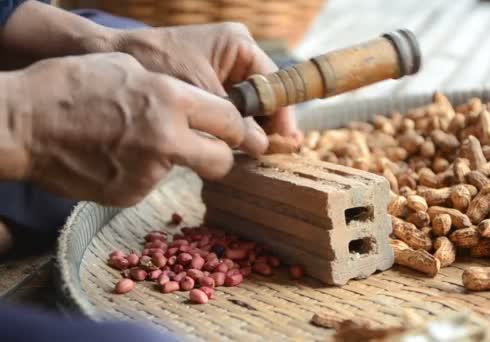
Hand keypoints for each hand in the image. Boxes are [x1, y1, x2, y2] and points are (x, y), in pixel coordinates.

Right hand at [9, 53, 261, 205]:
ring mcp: (149, 172)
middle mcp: (168, 139)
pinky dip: (140, 174)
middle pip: (222, 161)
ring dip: (172, 161)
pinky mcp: (129, 195)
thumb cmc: (70, 86)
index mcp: (172, 100)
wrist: (22, 124)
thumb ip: (170, 91)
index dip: (242, 130)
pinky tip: (114, 158)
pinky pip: (149, 185)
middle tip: (214, 152)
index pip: (232, 122)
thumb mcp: (128, 68)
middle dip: (223, 158)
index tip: (246, 136)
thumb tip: (194, 107)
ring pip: (184, 173)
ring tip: (134, 144)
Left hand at [110, 23, 301, 142]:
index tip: (288, 142)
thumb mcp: (200, 92)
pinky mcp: (208, 85)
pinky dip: (232, 127)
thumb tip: (262, 146)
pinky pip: (230, 109)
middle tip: (279, 153)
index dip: (283, 115)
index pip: (274, 84)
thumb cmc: (156, 63)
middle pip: (264, 96)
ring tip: (260, 155)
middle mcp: (236, 56)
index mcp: (239, 45)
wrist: (114, 56)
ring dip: (251, 129)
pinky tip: (237, 147)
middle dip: (269, 125)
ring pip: (248, 106)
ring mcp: (223, 70)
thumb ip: (232, 119)